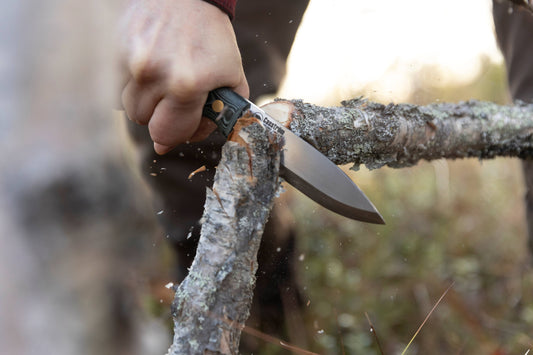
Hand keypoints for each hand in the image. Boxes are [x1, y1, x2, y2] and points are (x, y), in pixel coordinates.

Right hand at [118, 0, 248, 153]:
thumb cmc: (213, 40)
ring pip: (128, 107)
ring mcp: (131, 63)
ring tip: (164, 79)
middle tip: (176, 98)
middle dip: (161, 117)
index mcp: (186, 85)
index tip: (184, 127)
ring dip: (146, 101)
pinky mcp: (115, 52)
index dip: (177, 135)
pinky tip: (150, 66)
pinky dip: (134, 85)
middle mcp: (153, 75)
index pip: (167, 134)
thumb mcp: (232, 77)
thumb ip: (218, 115)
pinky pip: (118, 87)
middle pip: (144, 123)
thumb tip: (184, 141)